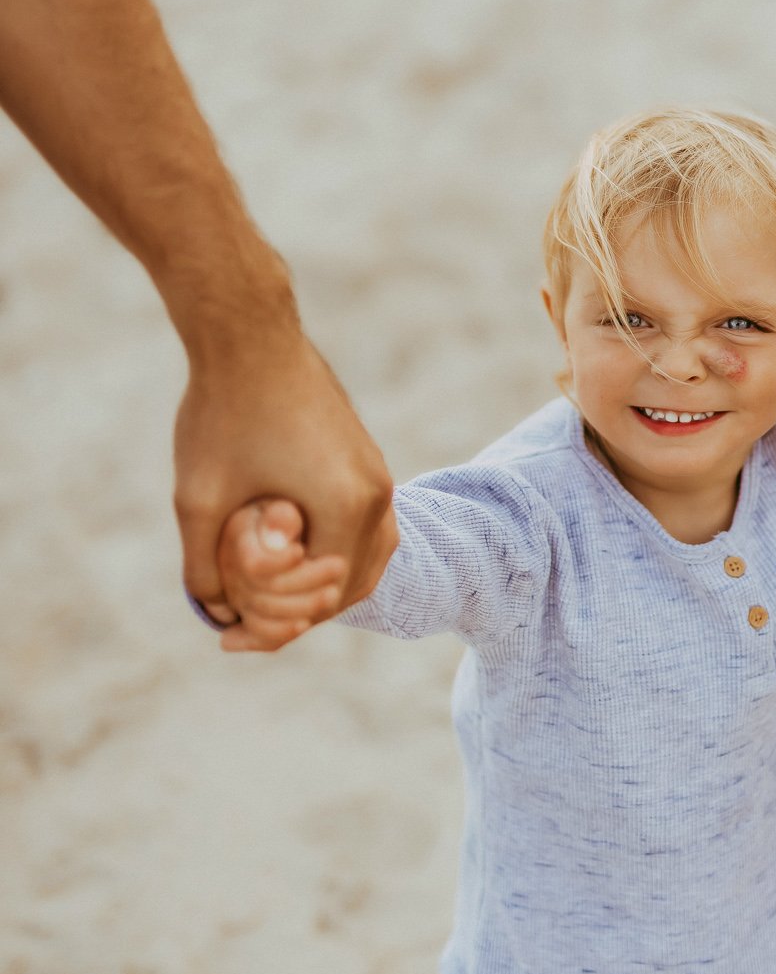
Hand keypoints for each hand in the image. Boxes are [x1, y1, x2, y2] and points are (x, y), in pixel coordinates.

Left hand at [174, 323, 397, 637]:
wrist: (250, 336)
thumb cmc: (223, 414)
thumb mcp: (198, 503)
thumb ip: (206, 570)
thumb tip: (217, 614)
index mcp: (347, 507)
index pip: (324, 600)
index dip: (274, 628)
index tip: (228, 636)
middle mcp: (377, 493)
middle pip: (354, 587)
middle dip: (303, 613)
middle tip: (246, 624)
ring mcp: (378, 473)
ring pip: (368, 559)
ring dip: (325, 586)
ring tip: (269, 599)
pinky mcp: (367, 458)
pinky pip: (367, 528)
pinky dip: (336, 554)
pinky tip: (289, 558)